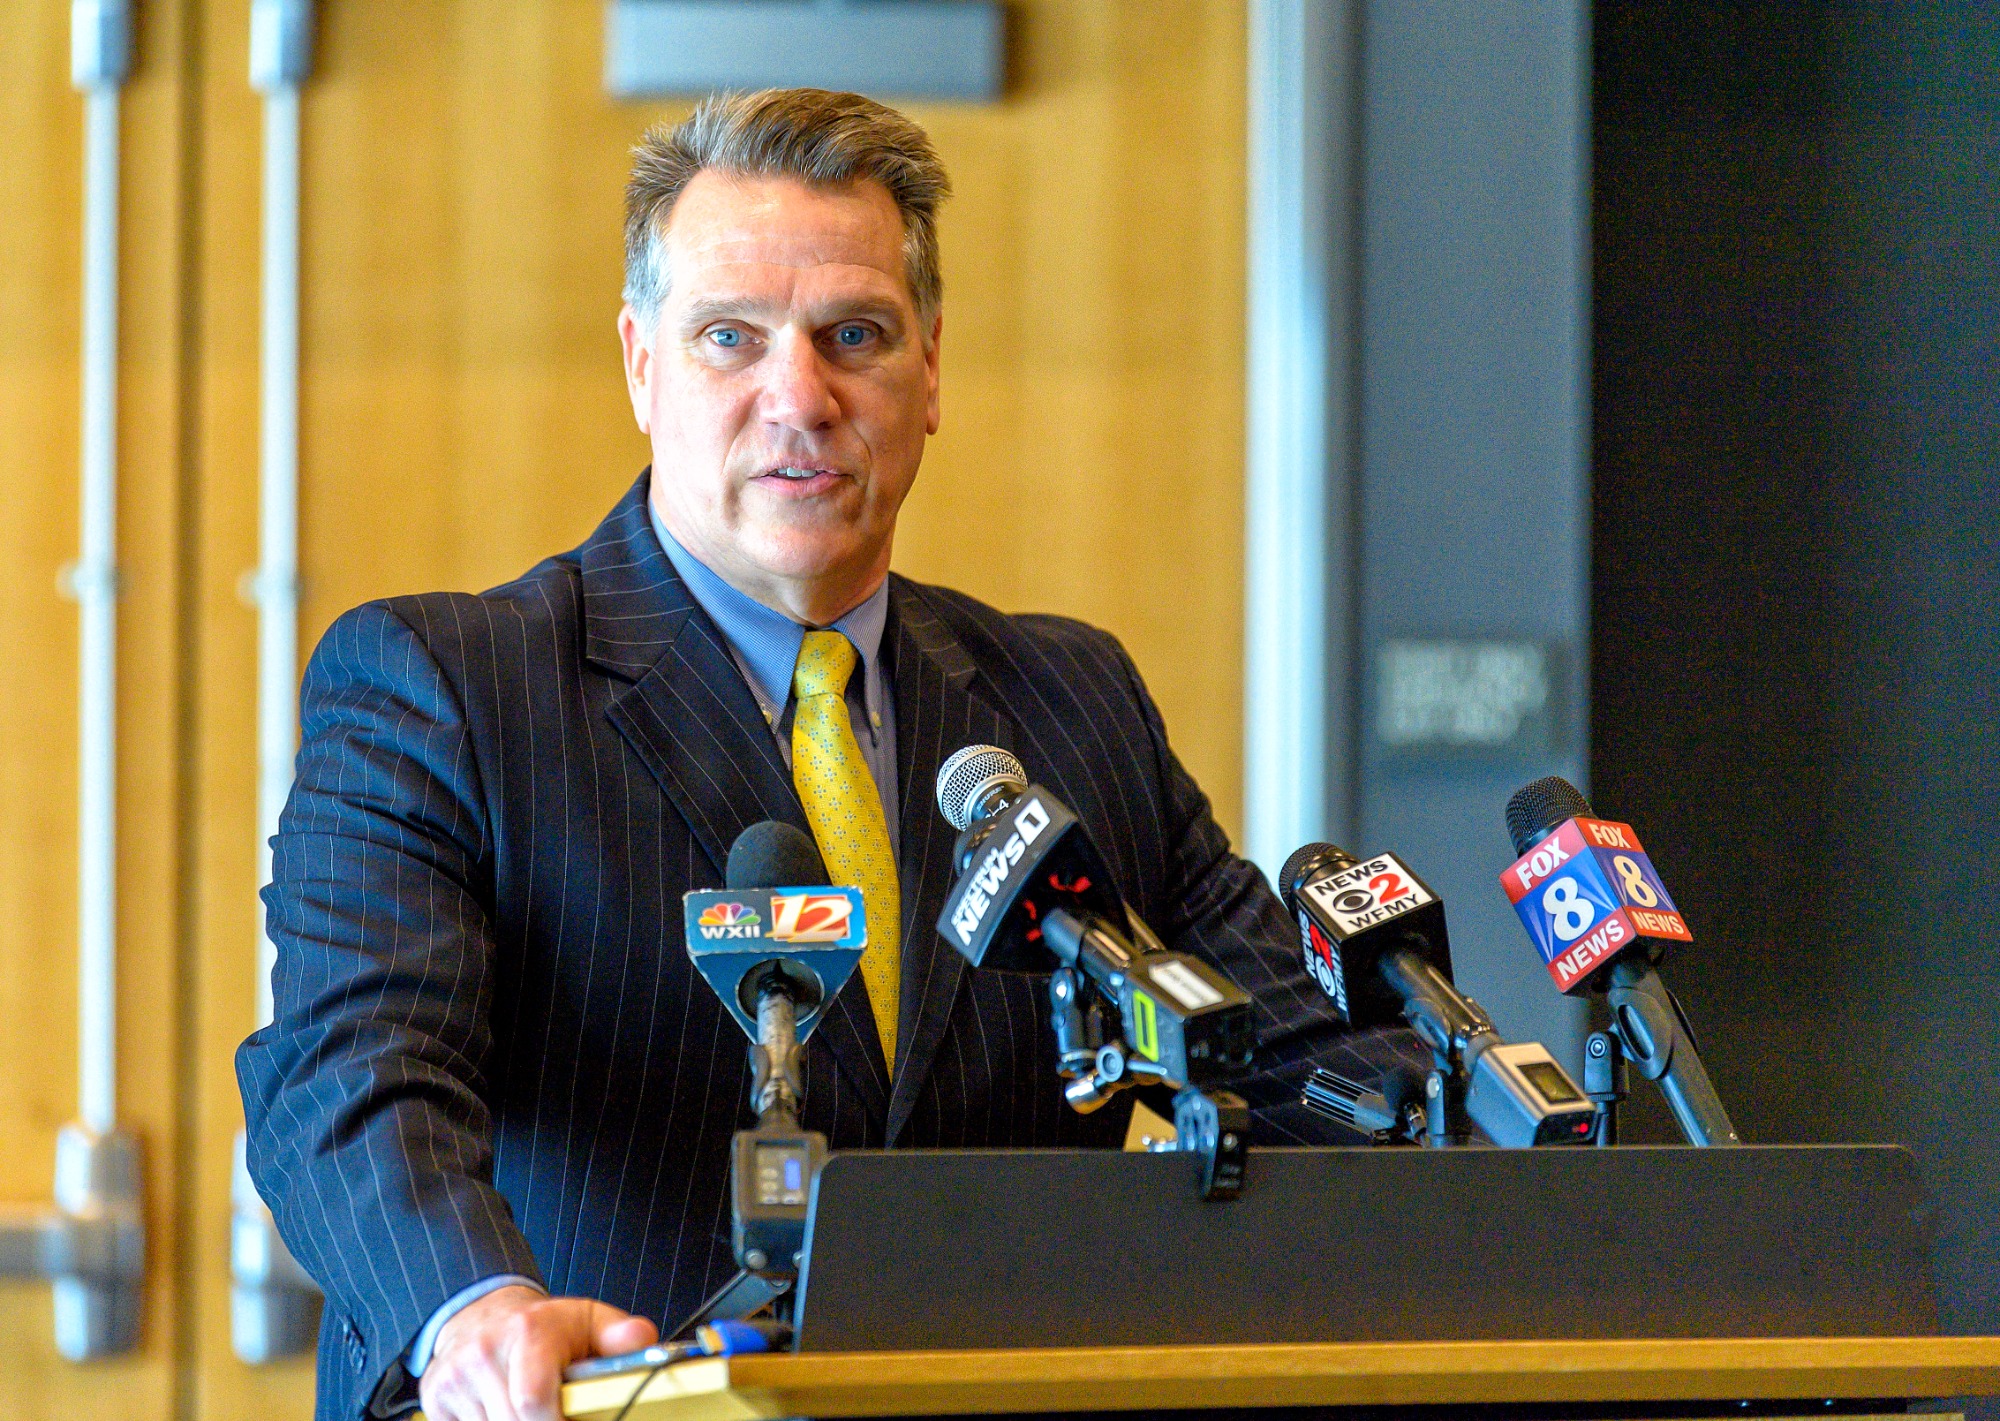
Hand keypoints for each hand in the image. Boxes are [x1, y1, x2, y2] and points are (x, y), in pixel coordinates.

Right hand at [420, 1284, 657, 1420]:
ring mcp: (456, 1374)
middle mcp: (486, 1350)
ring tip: (532, 1409)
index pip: (533, 1398)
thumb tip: (644, 1339)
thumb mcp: (588, 1321)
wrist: (484, 1314)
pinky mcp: (434, 1395)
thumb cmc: (545, 1326)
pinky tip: (502, 1411)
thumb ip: (619, 1336)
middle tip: (557, 1415)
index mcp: (530, 1330)